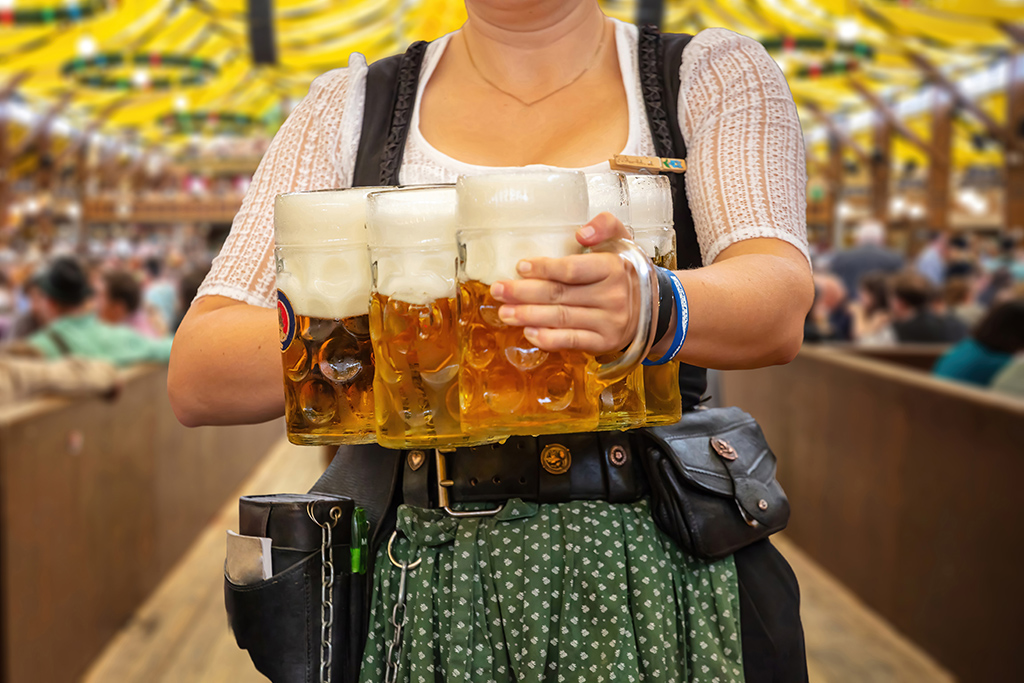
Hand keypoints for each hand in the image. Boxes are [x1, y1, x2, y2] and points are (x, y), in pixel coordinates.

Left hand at [489, 212, 639, 352]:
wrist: (655, 307)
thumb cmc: (626, 270)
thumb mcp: (623, 241)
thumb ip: (606, 225)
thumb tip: (581, 233)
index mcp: (614, 268)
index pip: (573, 269)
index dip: (544, 268)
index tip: (520, 266)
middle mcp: (613, 296)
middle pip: (560, 294)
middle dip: (524, 293)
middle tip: (499, 290)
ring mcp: (609, 322)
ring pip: (561, 318)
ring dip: (528, 316)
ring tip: (504, 313)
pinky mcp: (605, 342)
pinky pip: (572, 340)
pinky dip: (548, 338)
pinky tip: (528, 332)